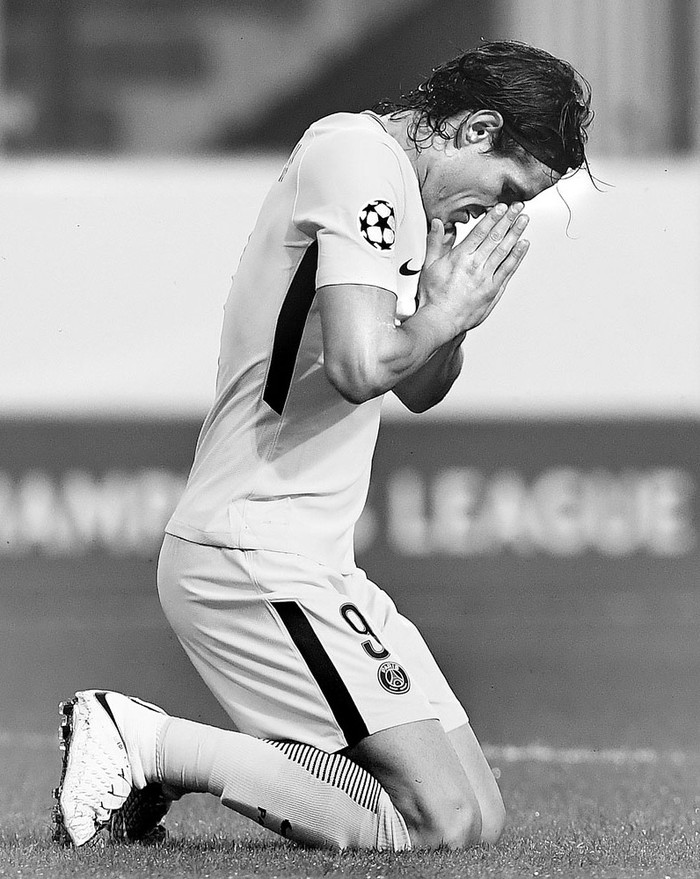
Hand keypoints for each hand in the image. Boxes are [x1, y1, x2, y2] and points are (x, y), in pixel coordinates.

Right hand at [417, 203, 529, 334]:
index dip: (493, 217)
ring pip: (504, 251)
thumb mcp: (429, 266)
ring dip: (516, 233)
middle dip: (509, 220)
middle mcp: (475, 265)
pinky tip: (523, 245)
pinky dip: (517, 256)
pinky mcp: (493, 290)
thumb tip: (439, 224)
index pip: (480, 232)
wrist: (440, 321)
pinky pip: (508, 269)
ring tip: (524, 220)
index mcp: (460, 257)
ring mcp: (486, 278)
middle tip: (518, 207)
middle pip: (495, 237)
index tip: (502, 207)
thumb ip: (435, 243)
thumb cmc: (433, 297)